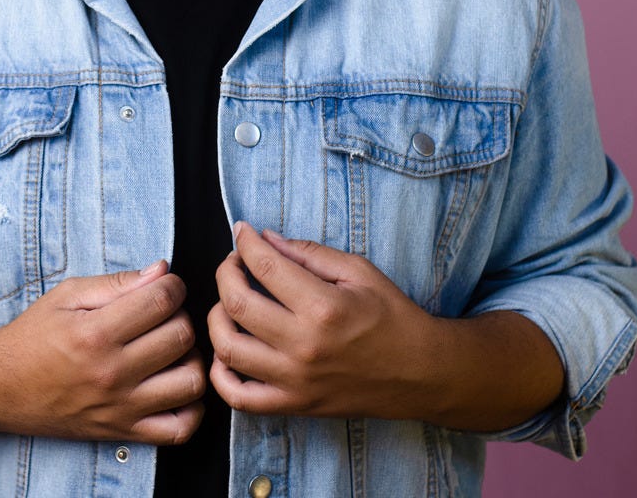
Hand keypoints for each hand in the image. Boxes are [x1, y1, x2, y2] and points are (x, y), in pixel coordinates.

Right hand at [0, 261, 205, 443]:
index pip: (162, 300)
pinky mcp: (124, 433)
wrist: (0, 387)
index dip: (172, 284)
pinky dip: (191, 407)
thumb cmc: (34, 336)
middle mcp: (111, 373)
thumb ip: (117, 282)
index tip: (164, 286)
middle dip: (179, 316)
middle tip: (162, 315)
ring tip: (170, 348)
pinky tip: (175, 383)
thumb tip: (162, 270)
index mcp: (96, 333)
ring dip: (190, 358)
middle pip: (181, 336)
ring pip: (190, 381)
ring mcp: (120, 407)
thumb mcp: (67, 295)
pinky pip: (180, 428)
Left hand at [207, 223, 435, 418]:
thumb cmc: (392, 316)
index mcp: (323, 307)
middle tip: (234, 262)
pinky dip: (221, 374)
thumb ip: (308, 253)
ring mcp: (295, 381)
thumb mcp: (358, 271)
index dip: (245, 242)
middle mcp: (304, 345)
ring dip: (216, 317)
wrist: (420, 372)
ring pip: (228, 348)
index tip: (242, 232)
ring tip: (230, 302)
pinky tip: (227, 350)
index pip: (264, 265)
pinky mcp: (294, 405)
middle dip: (226, 271)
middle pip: (236, 302)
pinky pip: (240, 398)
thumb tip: (265, 239)